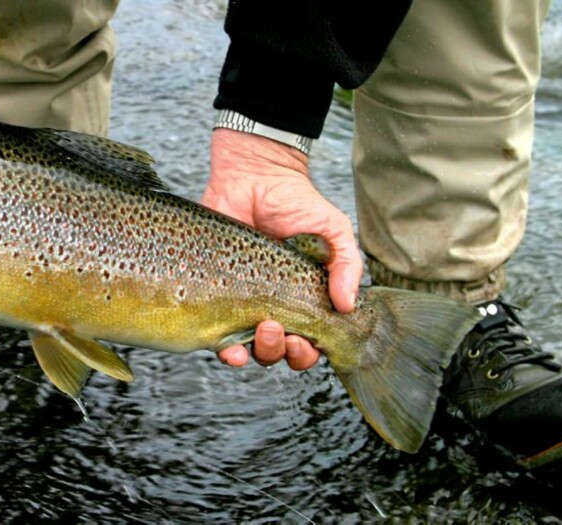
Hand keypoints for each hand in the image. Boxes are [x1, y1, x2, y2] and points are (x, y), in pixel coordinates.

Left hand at [202, 128, 362, 369]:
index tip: (307, 339)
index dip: (308, 352)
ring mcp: (240, 304)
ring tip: (262, 330)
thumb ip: (347, 264)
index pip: (308, 344)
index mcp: (302, 300)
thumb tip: (348, 304)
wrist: (253, 176)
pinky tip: (230, 348)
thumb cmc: (296, 204)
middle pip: (279, 353)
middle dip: (283, 352)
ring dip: (259, 352)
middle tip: (279, 330)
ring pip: (249, 350)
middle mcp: (271, 308)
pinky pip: (216, 335)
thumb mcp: (333, 230)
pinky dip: (225, 350)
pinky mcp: (213, 295)